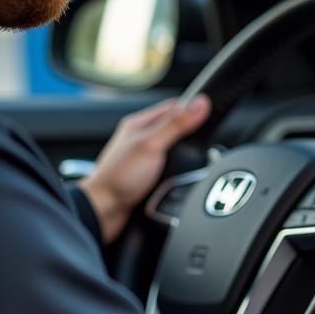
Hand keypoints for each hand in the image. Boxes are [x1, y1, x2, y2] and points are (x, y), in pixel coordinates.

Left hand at [78, 95, 211, 243]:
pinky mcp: (147, 175)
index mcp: (139, 124)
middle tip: (208, 137)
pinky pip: (170, 165)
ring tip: (198, 157)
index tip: (210, 111)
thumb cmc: (118, 177)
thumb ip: (177, 124)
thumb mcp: (152, 145)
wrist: (104, 210)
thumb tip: (200, 104)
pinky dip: (180, 169)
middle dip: (192, 133)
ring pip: (174, 148)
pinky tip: (184, 174)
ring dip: (187, 153)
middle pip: (175, 127)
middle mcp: (141, 138)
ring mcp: (144, 157)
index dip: (193, 108)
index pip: (173, 106)